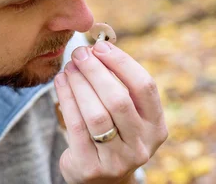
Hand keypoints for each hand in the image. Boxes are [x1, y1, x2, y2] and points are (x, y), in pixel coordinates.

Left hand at [54, 41, 167, 183]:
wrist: (99, 177)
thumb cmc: (112, 132)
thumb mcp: (125, 113)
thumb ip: (118, 83)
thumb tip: (96, 46)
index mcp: (156, 126)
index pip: (145, 87)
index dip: (122, 63)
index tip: (101, 46)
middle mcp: (141, 145)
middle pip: (119, 100)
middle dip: (96, 71)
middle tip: (79, 53)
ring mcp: (117, 160)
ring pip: (96, 114)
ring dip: (79, 84)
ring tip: (69, 67)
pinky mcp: (90, 167)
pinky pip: (76, 126)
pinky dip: (66, 99)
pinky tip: (60, 82)